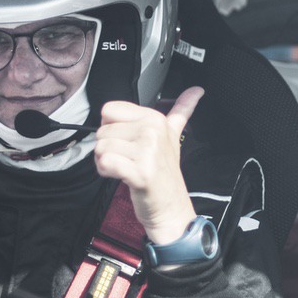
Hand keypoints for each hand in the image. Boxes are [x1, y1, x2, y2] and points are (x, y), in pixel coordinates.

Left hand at [95, 88, 203, 243]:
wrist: (171, 208)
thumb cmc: (164, 173)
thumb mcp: (173, 136)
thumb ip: (182, 111)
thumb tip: (196, 90)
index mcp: (156, 119)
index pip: (109, 110)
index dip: (112, 128)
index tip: (128, 142)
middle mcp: (153, 131)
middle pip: (102, 131)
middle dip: (108, 149)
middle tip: (128, 160)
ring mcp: (148, 151)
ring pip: (101, 147)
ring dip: (106, 162)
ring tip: (125, 169)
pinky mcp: (140, 172)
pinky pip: (105, 162)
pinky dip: (105, 172)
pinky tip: (120, 177)